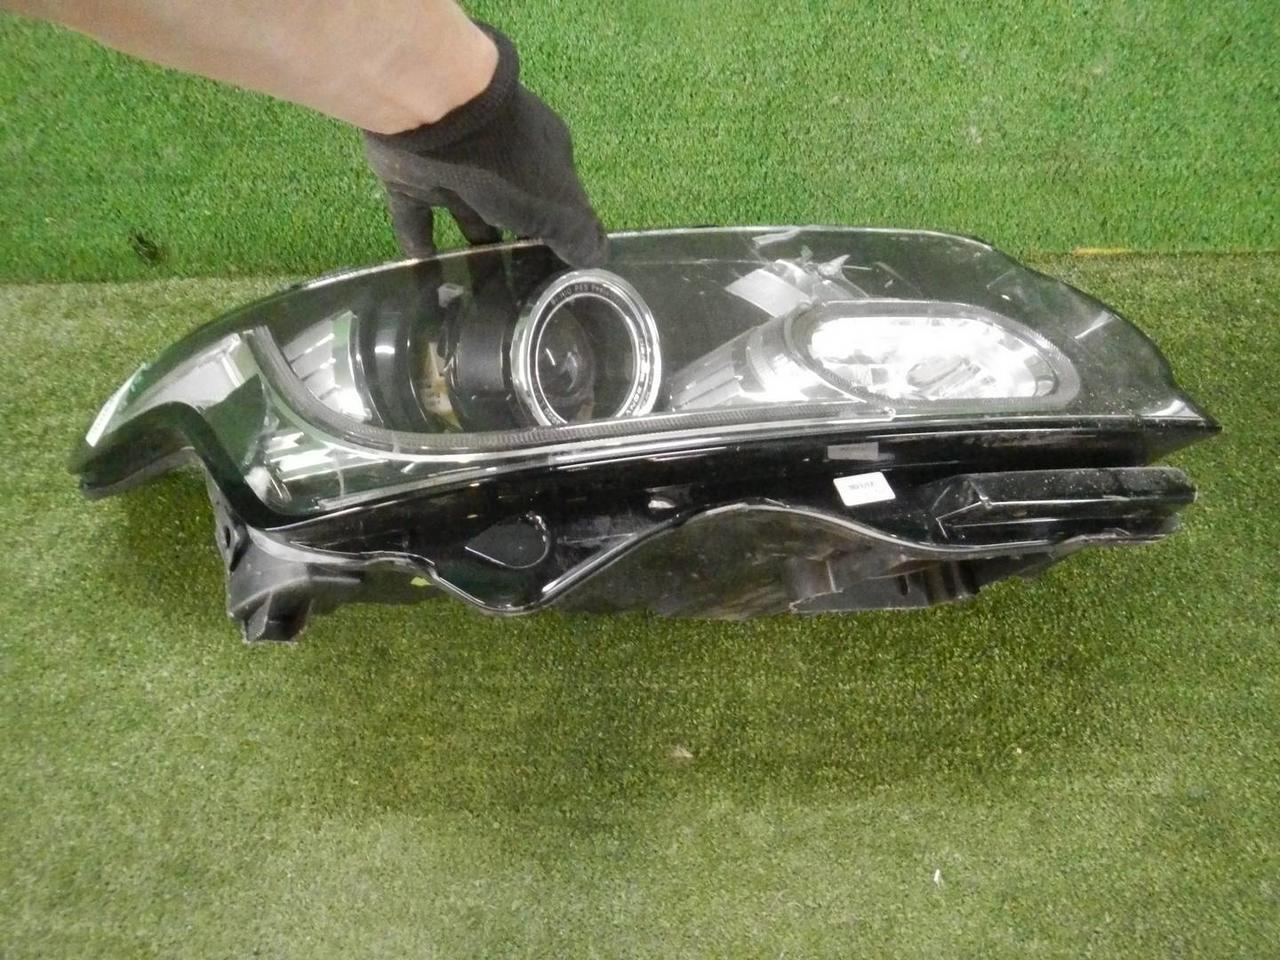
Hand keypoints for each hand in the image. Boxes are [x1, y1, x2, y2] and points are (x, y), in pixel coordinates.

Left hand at [363, 24, 606, 266]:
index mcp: (543, 158)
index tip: (556, 274)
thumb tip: (597, 260)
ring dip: (473, 245)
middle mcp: (500, 160)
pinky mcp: (412, 177)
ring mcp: (455, 167)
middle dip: (517, 242)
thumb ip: (579, 236)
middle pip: (513, 209)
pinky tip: (426, 274)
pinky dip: (421, 242)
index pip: (558, 203)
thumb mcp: (558, 206)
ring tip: (475, 288)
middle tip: (517, 290)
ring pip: (467, 214)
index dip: (559, 235)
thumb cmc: (508, 161)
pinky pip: (416, 217)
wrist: (435, 113)